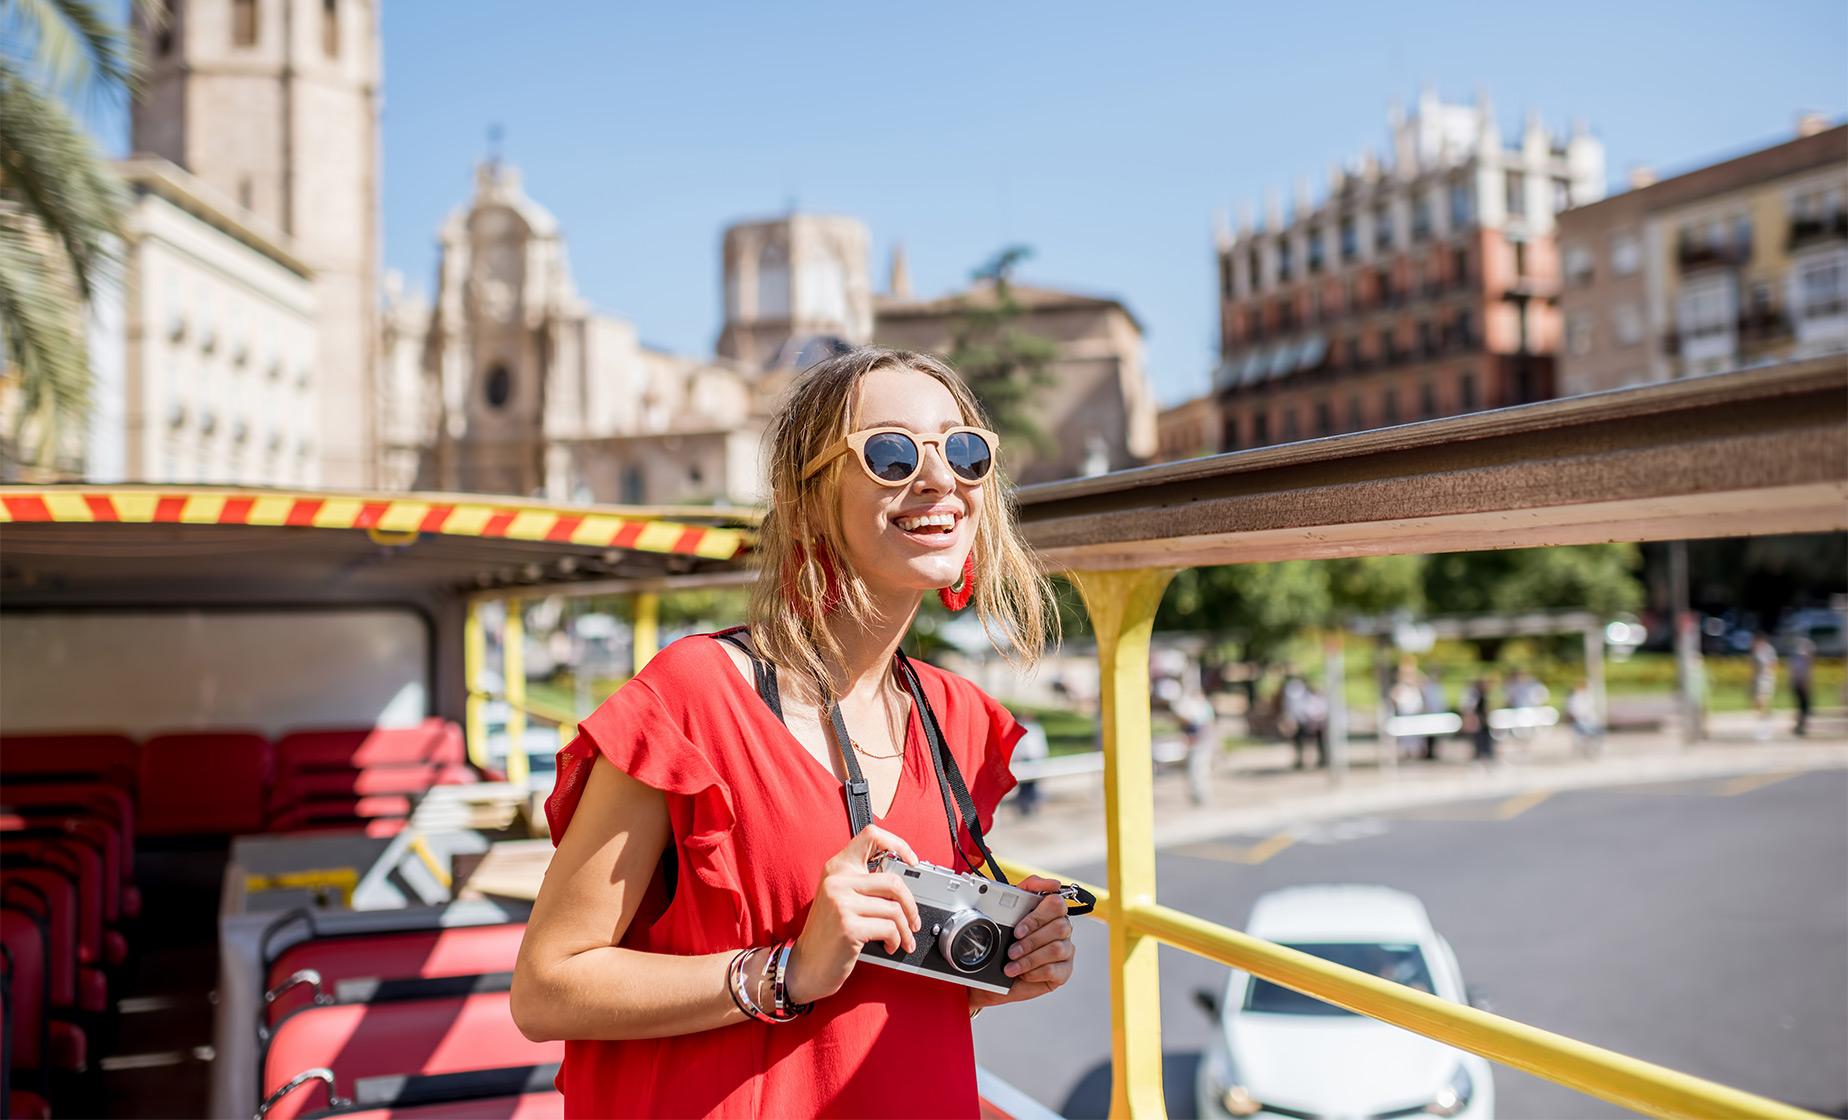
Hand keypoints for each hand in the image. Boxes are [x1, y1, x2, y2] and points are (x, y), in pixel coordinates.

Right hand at [785, 825, 921, 1005]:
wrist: (806, 967)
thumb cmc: (827, 935)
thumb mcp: (839, 899)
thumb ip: (863, 884)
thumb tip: (903, 883)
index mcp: (837, 868)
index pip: (871, 836)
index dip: (898, 844)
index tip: (912, 861)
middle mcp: (837, 881)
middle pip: (893, 881)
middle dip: (911, 905)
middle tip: (914, 920)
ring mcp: (841, 903)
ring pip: (894, 909)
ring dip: (905, 929)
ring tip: (903, 939)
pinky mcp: (848, 926)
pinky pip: (889, 928)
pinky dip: (896, 940)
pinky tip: (890, 946)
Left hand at [969, 875, 1075, 1010]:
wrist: (996, 977)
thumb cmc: (1004, 944)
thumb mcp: (1006, 914)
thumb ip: (1022, 891)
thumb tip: (1048, 883)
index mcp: (1049, 912)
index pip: (1057, 903)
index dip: (1037, 916)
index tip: (1018, 930)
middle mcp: (1061, 929)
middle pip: (1060, 926)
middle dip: (1031, 941)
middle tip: (1011, 950)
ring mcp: (1066, 950)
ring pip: (1057, 949)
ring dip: (1030, 958)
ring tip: (1012, 965)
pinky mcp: (1064, 971)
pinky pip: (1055, 970)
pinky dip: (1035, 972)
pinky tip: (1023, 974)